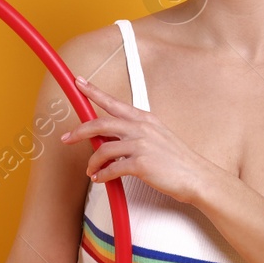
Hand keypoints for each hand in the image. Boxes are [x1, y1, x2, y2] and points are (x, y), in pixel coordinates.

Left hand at [59, 73, 224, 203]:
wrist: (197, 176)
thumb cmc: (177, 160)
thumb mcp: (157, 137)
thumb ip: (135, 133)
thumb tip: (110, 139)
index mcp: (144, 119)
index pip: (114, 102)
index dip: (93, 91)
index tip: (79, 83)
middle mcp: (141, 128)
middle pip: (101, 124)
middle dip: (79, 131)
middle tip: (66, 138)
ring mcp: (141, 145)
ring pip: (103, 149)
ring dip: (92, 162)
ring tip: (91, 170)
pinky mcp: (141, 164)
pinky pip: (112, 168)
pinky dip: (102, 175)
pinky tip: (100, 179)